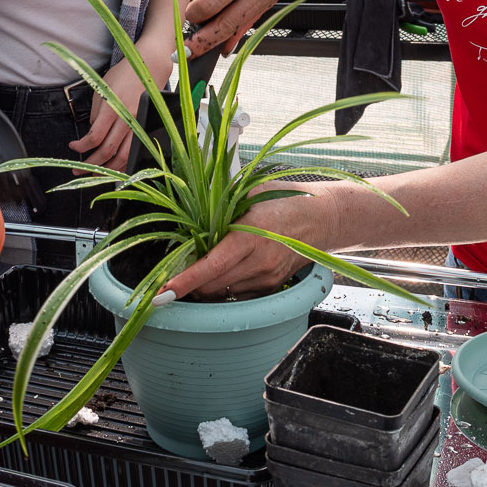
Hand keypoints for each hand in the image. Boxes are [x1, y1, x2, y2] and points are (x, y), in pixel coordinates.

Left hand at [69, 62, 145, 172]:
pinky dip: (124, 162)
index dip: (82, 147)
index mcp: (112, 107)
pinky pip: (136, 151)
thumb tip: (92, 135)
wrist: (150, 66)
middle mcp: (127, 118)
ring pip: (124, 156)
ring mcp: (139, 123)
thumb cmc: (124, 74)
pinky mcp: (147, 126)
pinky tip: (115, 166)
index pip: (95, 136)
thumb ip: (96, 114)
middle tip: (78, 170)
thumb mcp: (101, 88)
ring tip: (95, 174)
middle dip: (91, 165)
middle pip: (108, 151)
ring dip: (109, 169)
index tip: (73, 147)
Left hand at [161, 188, 340, 299]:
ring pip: (222, 292)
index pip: (211, 265)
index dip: (185, 281)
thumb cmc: (287, 200)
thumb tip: (189, 212)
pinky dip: (223, 286)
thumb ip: (221, 204)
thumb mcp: (252, 192)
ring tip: (202, 264)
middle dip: (188, 283)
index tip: (163, 292)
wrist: (324, 218)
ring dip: (205, 284)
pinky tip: (223, 270)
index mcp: (250, 236)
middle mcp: (259, 263)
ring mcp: (266, 278)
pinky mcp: (270, 287)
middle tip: (174, 271)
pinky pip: (237, 295)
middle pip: (211, 286)